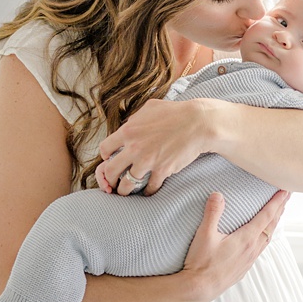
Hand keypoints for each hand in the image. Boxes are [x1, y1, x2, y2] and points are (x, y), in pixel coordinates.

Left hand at [95, 97, 219, 195]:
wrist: (198, 123)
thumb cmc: (176, 112)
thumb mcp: (149, 108)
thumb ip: (135, 119)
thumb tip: (129, 125)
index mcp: (128, 131)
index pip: (105, 148)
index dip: (105, 157)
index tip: (109, 160)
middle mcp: (134, 148)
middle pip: (111, 170)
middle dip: (109, 179)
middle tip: (111, 183)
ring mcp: (148, 161)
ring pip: (127, 184)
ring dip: (125, 190)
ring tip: (126, 193)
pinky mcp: (162, 170)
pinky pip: (150, 187)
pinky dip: (148, 191)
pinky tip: (148, 191)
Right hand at [179, 189, 286, 301]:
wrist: (200, 289)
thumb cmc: (201, 263)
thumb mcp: (204, 235)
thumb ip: (212, 213)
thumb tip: (218, 194)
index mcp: (246, 239)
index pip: (266, 216)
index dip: (276, 202)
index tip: (285, 191)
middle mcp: (252, 249)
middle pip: (271, 225)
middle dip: (279, 209)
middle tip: (287, 196)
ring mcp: (250, 259)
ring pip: (267, 237)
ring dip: (274, 223)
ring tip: (278, 213)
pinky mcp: (244, 267)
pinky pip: (261, 248)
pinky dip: (265, 236)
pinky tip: (262, 237)